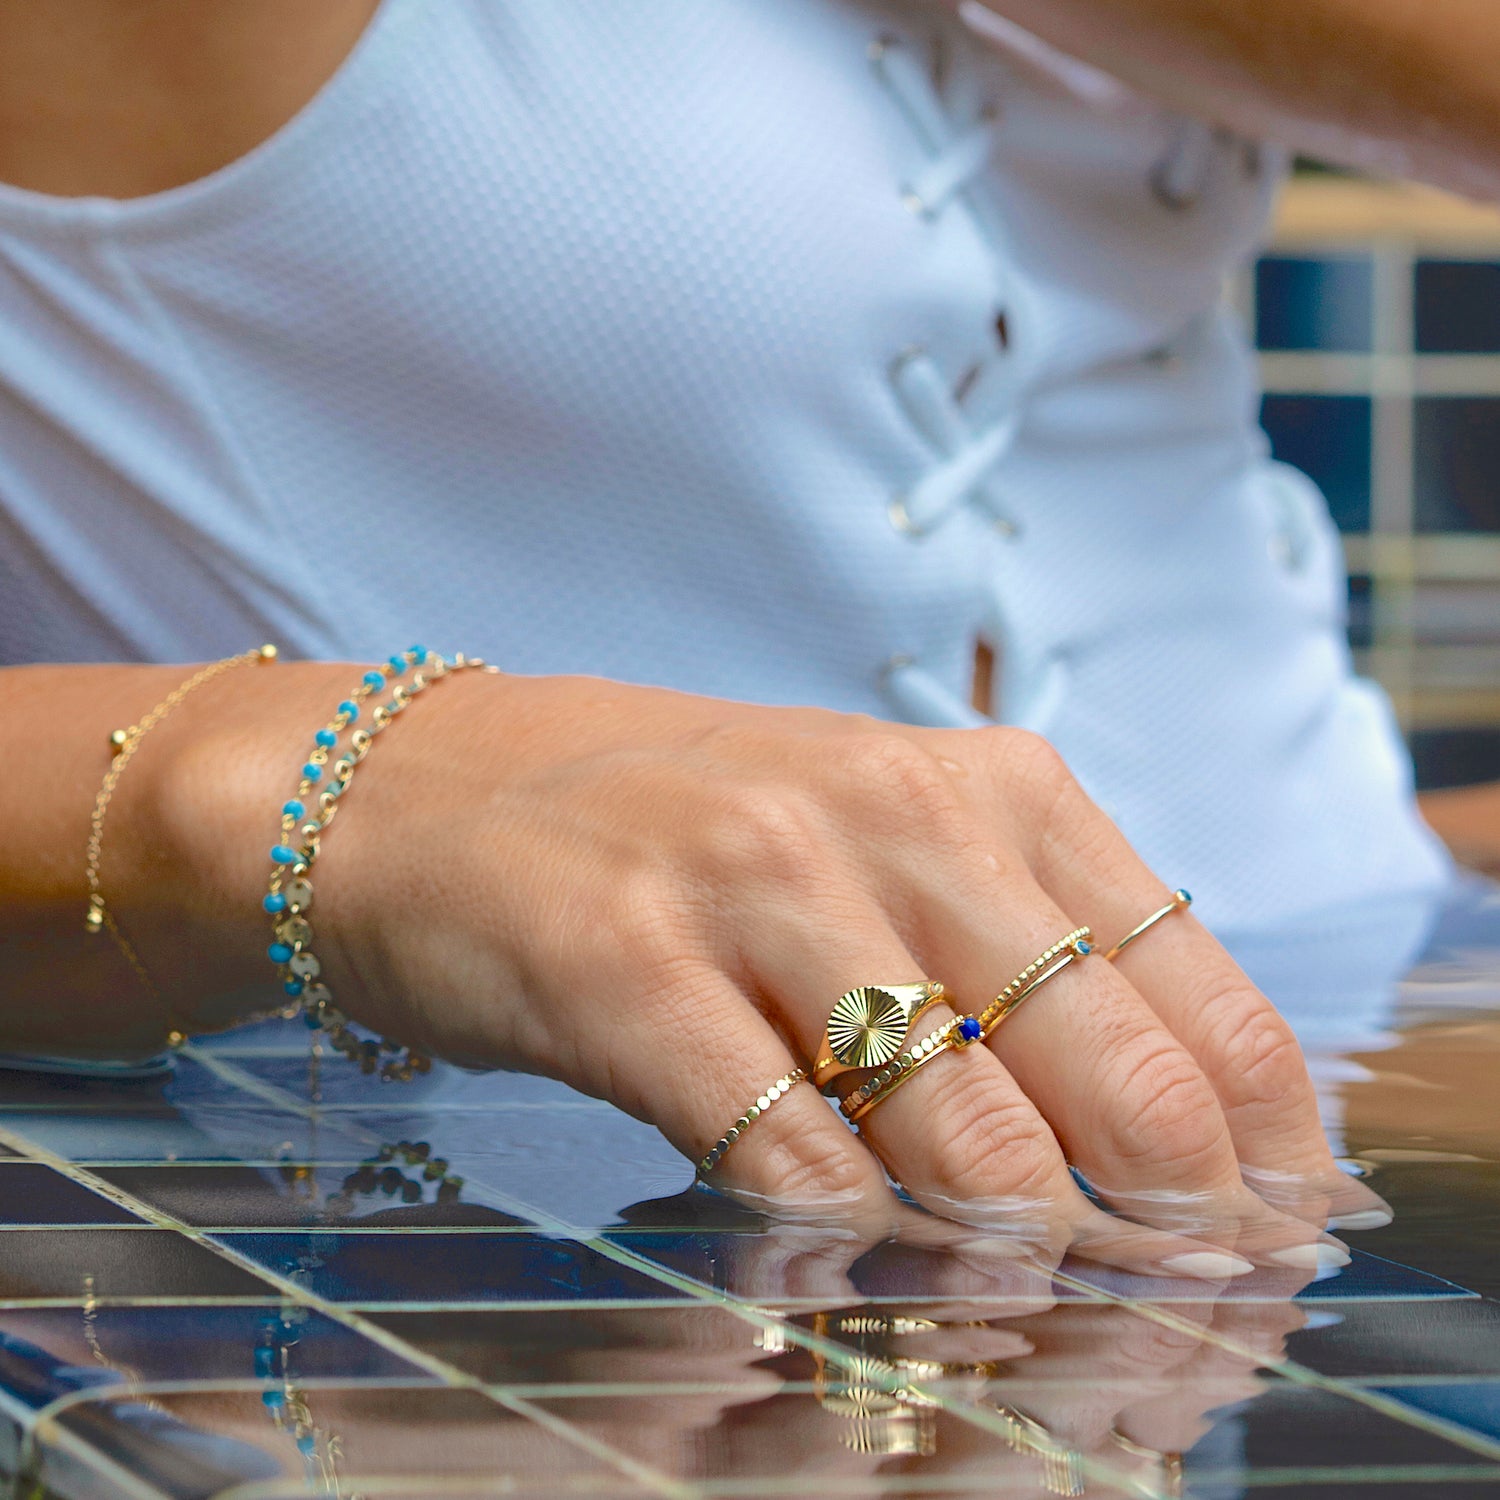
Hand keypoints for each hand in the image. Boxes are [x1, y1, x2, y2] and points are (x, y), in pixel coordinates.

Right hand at [165, 669, 1386, 1264]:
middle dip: (1154, 1220)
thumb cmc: (689, 835)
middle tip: (1158, 1306)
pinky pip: (779, 1143)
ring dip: (999, 1242)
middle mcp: (882, 812)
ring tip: (1004, 1292)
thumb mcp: (882, 847)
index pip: (1188, 985)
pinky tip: (835, 1239)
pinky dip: (832, 1225)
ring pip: (956, 1125)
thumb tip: (1169, 1139)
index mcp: (981, 784)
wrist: (450, 788)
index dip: (1258, 1138)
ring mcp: (749, 880)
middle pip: (1099, 1071)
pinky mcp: (621, 960)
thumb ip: (1014, 964)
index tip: (1272, 1233)